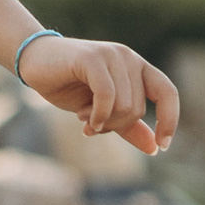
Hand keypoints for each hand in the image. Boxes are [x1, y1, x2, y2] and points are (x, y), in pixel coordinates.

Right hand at [16, 33, 177, 154]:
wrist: (34, 63)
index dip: (170, 120)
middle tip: (93, 124)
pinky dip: (98, 115)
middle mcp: (128, 57)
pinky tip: (84, 119)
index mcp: (136, 67)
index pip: (168, 92)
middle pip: (137, 109)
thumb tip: (155, 149)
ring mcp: (111, 55)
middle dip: (114, 125)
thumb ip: (129, 127)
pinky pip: (107, 96)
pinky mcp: (92, 58)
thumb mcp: (103, 111)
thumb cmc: (69, 85)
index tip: (163, 146)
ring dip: (102, 121)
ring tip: (84, 116)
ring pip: (123, 105)